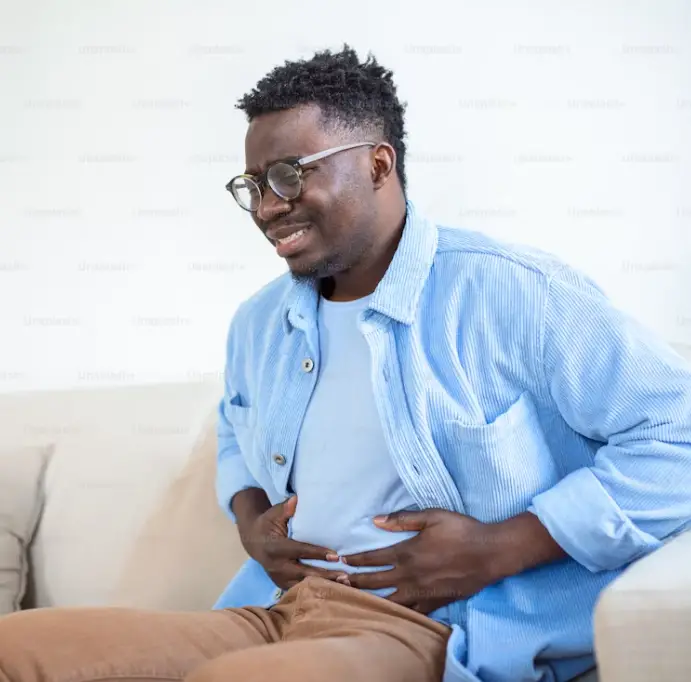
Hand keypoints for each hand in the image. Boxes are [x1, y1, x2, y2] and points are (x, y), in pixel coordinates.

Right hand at [242, 495, 347, 590]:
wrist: (253, 541)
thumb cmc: (267, 524)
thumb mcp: (273, 514)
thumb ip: (285, 508)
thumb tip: (296, 499)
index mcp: (275, 548)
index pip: (299, 551)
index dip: (317, 553)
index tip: (335, 555)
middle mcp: (276, 566)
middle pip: (304, 573)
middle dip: (325, 576)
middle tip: (345, 577)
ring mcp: (278, 578)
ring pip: (303, 585)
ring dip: (323, 586)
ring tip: (343, 586)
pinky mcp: (280, 584)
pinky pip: (299, 590)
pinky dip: (315, 591)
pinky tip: (332, 591)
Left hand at [337, 509, 509, 613]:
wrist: (489, 553)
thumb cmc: (461, 530)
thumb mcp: (431, 516)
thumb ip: (402, 519)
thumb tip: (375, 521)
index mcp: (406, 552)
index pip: (373, 557)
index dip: (355, 559)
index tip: (341, 560)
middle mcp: (409, 575)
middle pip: (374, 581)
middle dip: (354, 582)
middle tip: (337, 584)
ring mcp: (421, 592)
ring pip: (389, 602)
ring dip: (370, 601)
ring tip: (354, 602)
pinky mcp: (435, 603)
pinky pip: (411, 613)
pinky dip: (398, 615)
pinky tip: (389, 617)